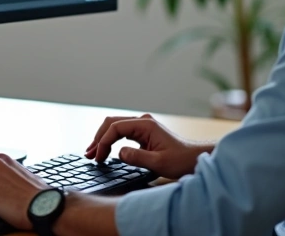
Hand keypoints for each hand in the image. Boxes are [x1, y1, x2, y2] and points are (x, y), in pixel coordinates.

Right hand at [84, 114, 213, 178]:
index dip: (104, 142)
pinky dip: (111, 140)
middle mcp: (142, 122)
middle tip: (89, 154)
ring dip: (102, 139)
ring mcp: (142, 126)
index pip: (116, 128)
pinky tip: (104, 150)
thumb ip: (138, 157)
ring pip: (115, 127)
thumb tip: (119, 152)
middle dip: (98, 138)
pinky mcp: (143, 133)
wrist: (195, 158)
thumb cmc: (181, 160)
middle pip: (112, 123)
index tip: (98, 157)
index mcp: (145, 125)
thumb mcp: (159, 162)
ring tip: (92, 153)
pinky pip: (121, 132)